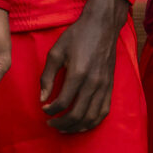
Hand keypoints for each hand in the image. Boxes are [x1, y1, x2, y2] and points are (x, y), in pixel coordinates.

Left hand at [38, 0, 129, 132]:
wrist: (102, 25)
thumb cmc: (77, 36)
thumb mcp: (56, 52)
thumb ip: (47, 77)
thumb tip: (42, 98)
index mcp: (78, 74)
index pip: (62, 103)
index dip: (51, 110)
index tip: (44, 109)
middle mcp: (93, 83)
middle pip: (77, 115)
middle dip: (62, 124)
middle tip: (51, 124)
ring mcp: (104, 86)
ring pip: (91, 117)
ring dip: (77, 127)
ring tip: (65, 127)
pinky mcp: (110, 86)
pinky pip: (103, 111)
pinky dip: (92, 122)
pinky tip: (82, 123)